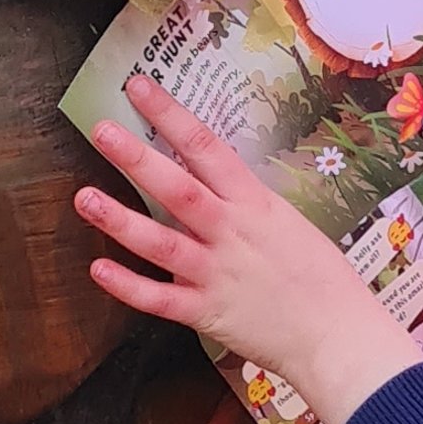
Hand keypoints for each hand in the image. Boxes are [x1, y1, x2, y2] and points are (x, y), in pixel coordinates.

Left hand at [76, 75, 422, 423]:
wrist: (338, 335)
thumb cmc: (322, 278)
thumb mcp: (288, 223)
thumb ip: (246, 203)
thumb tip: (209, 174)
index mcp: (256, 204)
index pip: (207, 148)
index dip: (170, 115)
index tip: (139, 88)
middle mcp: (232, 233)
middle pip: (178, 189)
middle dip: (137, 158)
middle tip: (100, 131)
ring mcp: (216, 274)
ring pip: (161, 243)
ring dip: (120, 220)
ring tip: (84, 197)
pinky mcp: (207, 314)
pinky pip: (160, 299)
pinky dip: (128, 286)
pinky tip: (98, 270)